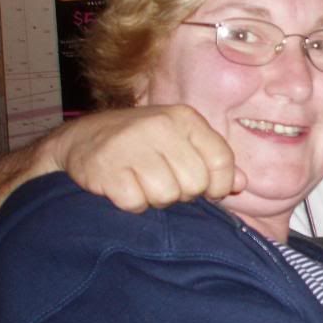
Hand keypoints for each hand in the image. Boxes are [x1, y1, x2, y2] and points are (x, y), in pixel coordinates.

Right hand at [43, 105, 242, 212]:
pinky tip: (123, 187)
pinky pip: (136, 203)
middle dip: (183, 193)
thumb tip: (242, 184)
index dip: (219, 184)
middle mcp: (160, 126)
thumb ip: (213, 162)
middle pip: (195, 183)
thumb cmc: (142, 145)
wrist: (80, 141)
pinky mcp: (106, 167)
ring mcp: (131, 145)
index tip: (208, 191)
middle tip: (163, 182)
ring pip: (167, 195)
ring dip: (155, 199)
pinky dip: (131, 204)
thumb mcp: (181, 143)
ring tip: (142, 183)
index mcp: (185, 118)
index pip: (222, 160)